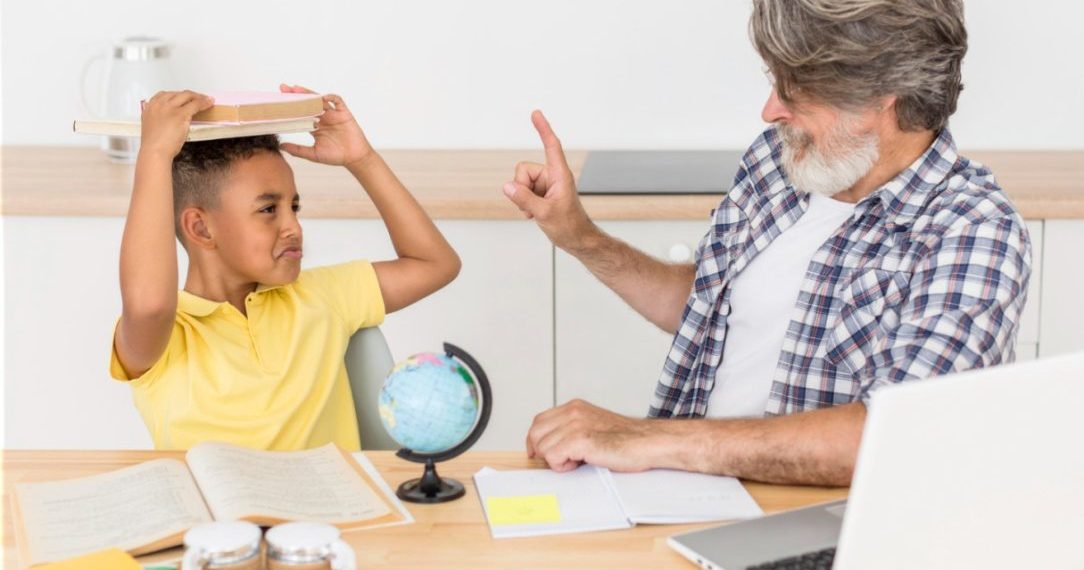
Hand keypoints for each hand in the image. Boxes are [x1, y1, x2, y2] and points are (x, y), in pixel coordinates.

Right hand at [139, 90, 214, 158]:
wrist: (154, 151)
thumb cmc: (154, 144)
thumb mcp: (152, 126)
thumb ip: (160, 119)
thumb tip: (172, 119)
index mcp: (150, 107)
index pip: (165, 95)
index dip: (177, 95)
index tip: (184, 98)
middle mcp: (159, 104)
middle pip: (177, 94)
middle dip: (189, 95)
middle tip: (198, 98)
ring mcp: (170, 108)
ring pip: (187, 96)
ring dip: (198, 97)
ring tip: (207, 100)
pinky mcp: (180, 114)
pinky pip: (195, 104)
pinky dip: (204, 103)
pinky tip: (209, 103)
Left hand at [278, 84, 373, 166]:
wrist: (354, 158)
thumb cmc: (335, 157)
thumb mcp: (313, 154)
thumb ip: (297, 150)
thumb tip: (281, 146)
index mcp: (315, 127)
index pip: (300, 114)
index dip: (290, 107)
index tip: (278, 102)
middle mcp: (323, 118)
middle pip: (307, 104)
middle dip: (296, 96)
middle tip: (283, 89)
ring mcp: (333, 115)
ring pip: (319, 100)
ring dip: (308, 94)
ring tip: (297, 89)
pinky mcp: (344, 113)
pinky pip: (337, 101)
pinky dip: (330, 97)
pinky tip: (322, 97)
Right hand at [503, 111, 597, 252]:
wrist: (576, 240)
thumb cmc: (569, 226)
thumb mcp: (545, 214)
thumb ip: (525, 199)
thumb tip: (508, 186)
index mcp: (560, 175)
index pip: (551, 146)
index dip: (543, 129)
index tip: (536, 113)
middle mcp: (552, 176)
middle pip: (523, 170)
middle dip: (521, 187)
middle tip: (532, 205)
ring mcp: (545, 185)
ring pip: (520, 182)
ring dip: (522, 198)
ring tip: (535, 211)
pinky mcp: (540, 193)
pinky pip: (521, 191)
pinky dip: (523, 203)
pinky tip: (533, 213)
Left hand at [526, 399, 659, 472]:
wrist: (648, 442)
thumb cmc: (627, 439)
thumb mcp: (593, 426)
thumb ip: (572, 429)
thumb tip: (552, 444)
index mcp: (575, 407)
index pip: (539, 421)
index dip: (535, 439)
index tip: (537, 452)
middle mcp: (573, 412)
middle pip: (536, 433)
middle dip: (543, 451)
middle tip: (561, 460)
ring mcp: (575, 424)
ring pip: (543, 448)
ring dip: (558, 460)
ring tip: (579, 460)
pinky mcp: (579, 439)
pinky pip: (553, 458)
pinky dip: (563, 467)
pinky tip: (581, 463)